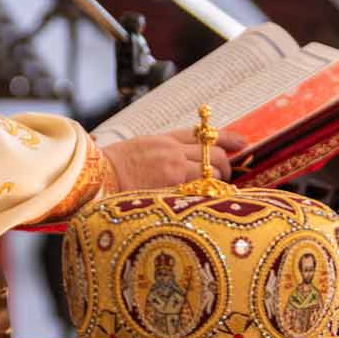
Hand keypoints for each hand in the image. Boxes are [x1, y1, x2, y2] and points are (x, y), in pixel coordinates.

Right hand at [104, 125, 245, 190]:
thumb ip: (160, 151)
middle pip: (213, 153)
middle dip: (225, 165)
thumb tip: (177, 159)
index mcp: (163, 139)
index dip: (226, 137)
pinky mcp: (172, 187)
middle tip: (227, 176)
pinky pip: (199, 190)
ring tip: (214, 193)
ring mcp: (174, 168)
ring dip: (217, 183)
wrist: (96, 176)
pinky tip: (207, 203)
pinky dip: (206, 196)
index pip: (202, 134)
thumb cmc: (110, 167)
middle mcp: (173, 150)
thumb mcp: (138, 148)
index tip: (242, 142)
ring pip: (211, 172)